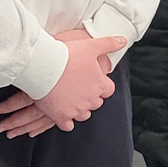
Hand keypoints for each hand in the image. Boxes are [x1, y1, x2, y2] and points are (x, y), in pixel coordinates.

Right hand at [0, 33, 124, 136]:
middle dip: (91, 97)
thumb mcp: (91, 45)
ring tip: (71, 98)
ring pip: (84, 115)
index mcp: (100, 85)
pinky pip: (67, 125)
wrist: (44, 66)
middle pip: (96, 103)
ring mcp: (76, 110)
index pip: (108, 90)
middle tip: (80, 87)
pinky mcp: (61, 116)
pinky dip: (66, 120)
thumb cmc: (67, 55)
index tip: (93, 80)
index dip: (102, 85)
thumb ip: (109, 44)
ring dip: (80, 108)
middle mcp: (91, 100)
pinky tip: (62, 112)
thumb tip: (123, 40)